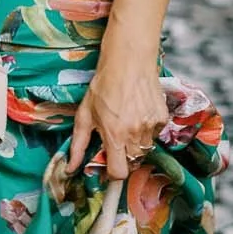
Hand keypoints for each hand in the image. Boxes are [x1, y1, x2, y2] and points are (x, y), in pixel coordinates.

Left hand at [68, 37, 172, 182]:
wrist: (128, 61)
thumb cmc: (104, 85)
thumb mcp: (85, 114)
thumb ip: (78, 144)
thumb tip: (70, 167)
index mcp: (114, 134)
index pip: (119, 172)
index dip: (113, 172)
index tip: (109, 164)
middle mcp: (134, 133)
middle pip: (132, 162)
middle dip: (123, 156)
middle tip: (116, 139)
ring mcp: (151, 125)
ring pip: (144, 149)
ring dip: (135, 144)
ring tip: (126, 123)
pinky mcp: (162, 117)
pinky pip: (154, 135)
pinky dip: (146, 130)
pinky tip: (137, 114)